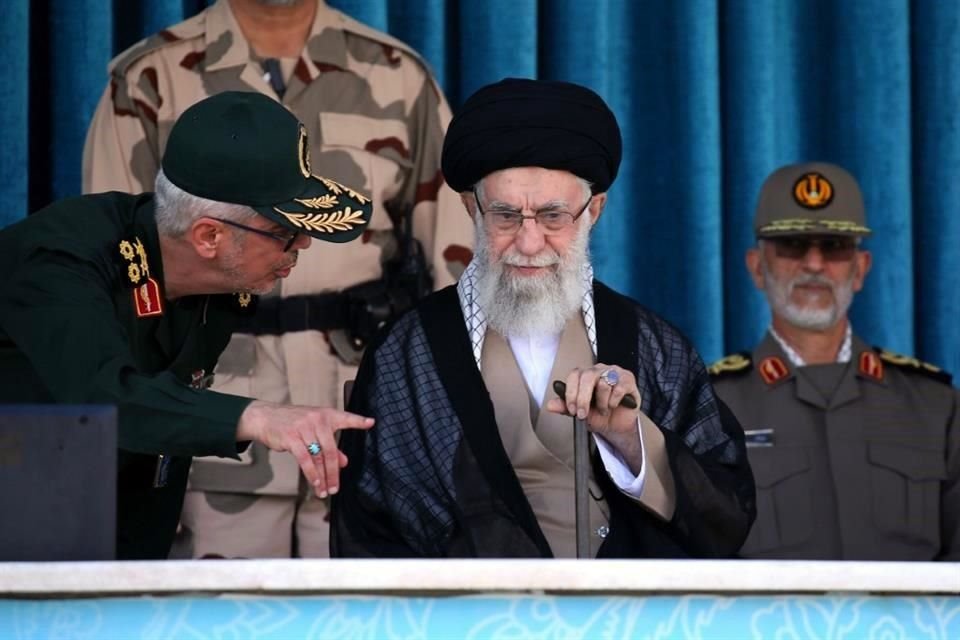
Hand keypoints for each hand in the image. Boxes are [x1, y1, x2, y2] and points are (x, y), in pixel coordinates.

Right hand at [235, 401, 374, 497]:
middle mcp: (317, 419)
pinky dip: (311, 474)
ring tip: (325, 491)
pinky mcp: (291, 437)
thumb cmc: (293, 423)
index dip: (358, 421)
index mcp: (326, 415)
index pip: (346, 417)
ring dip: (323, 477)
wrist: (266, 417)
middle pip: (331, 450)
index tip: (371, 423)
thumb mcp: (314, 430)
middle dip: (334, 472)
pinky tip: (315, 483)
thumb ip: (330, 446)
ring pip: (318, 457)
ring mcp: (304, 427)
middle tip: (336, 487)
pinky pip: (305, 459)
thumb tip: (344, 462)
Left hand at [545, 364, 641, 466]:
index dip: (571, 393)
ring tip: (603, 410)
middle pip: (587, 376)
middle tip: (583, 414)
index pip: (574, 375)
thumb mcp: (580, 413)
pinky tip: (614, 405)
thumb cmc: (599, 415)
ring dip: (602, 404)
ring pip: (603, 384)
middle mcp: (599, 370)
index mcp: (584, 375)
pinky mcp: (628, 378)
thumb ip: (565, 407)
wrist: (618, 425)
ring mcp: (614, 372)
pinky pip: (619, 388)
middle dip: (583, 399)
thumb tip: (550, 405)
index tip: (571, 409)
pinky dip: (614, 401)